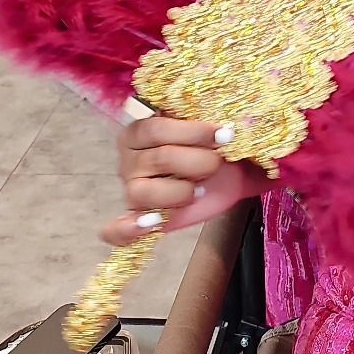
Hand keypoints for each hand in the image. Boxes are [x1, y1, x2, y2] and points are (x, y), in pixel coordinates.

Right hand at [101, 116, 270, 245]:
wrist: (223, 174)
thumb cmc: (213, 146)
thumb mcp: (213, 130)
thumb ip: (215, 124)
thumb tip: (235, 124)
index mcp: (142, 130)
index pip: (157, 128)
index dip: (193, 132)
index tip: (225, 135)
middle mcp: (129, 158)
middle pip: (158, 158)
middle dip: (198, 161)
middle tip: (219, 163)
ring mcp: (130, 188)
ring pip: (143, 192)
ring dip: (179, 192)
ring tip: (199, 190)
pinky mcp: (136, 217)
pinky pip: (118, 229)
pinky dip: (130, 229)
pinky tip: (152, 223)